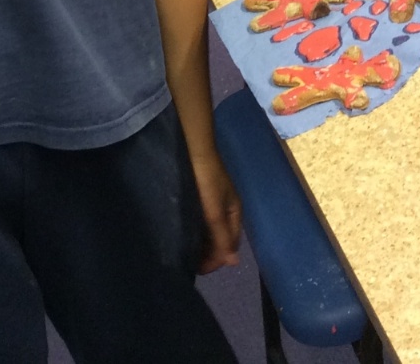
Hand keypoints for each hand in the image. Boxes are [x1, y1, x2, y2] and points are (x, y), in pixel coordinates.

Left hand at [190, 153, 242, 273]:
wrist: (194, 149)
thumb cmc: (207, 180)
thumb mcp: (215, 211)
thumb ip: (222, 236)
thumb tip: (233, 263)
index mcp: (235, 213)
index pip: (230, 245)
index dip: (217, 259)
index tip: (198, 269)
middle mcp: (226, 210)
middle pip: (221, 239)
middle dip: (208, 254)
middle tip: (189, 263)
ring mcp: (214, 204)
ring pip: (210, 232)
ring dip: (201, 244)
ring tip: (185, 252)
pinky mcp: (201, 198)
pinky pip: (202, 222)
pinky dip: (196, 232)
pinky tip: (185, 235)